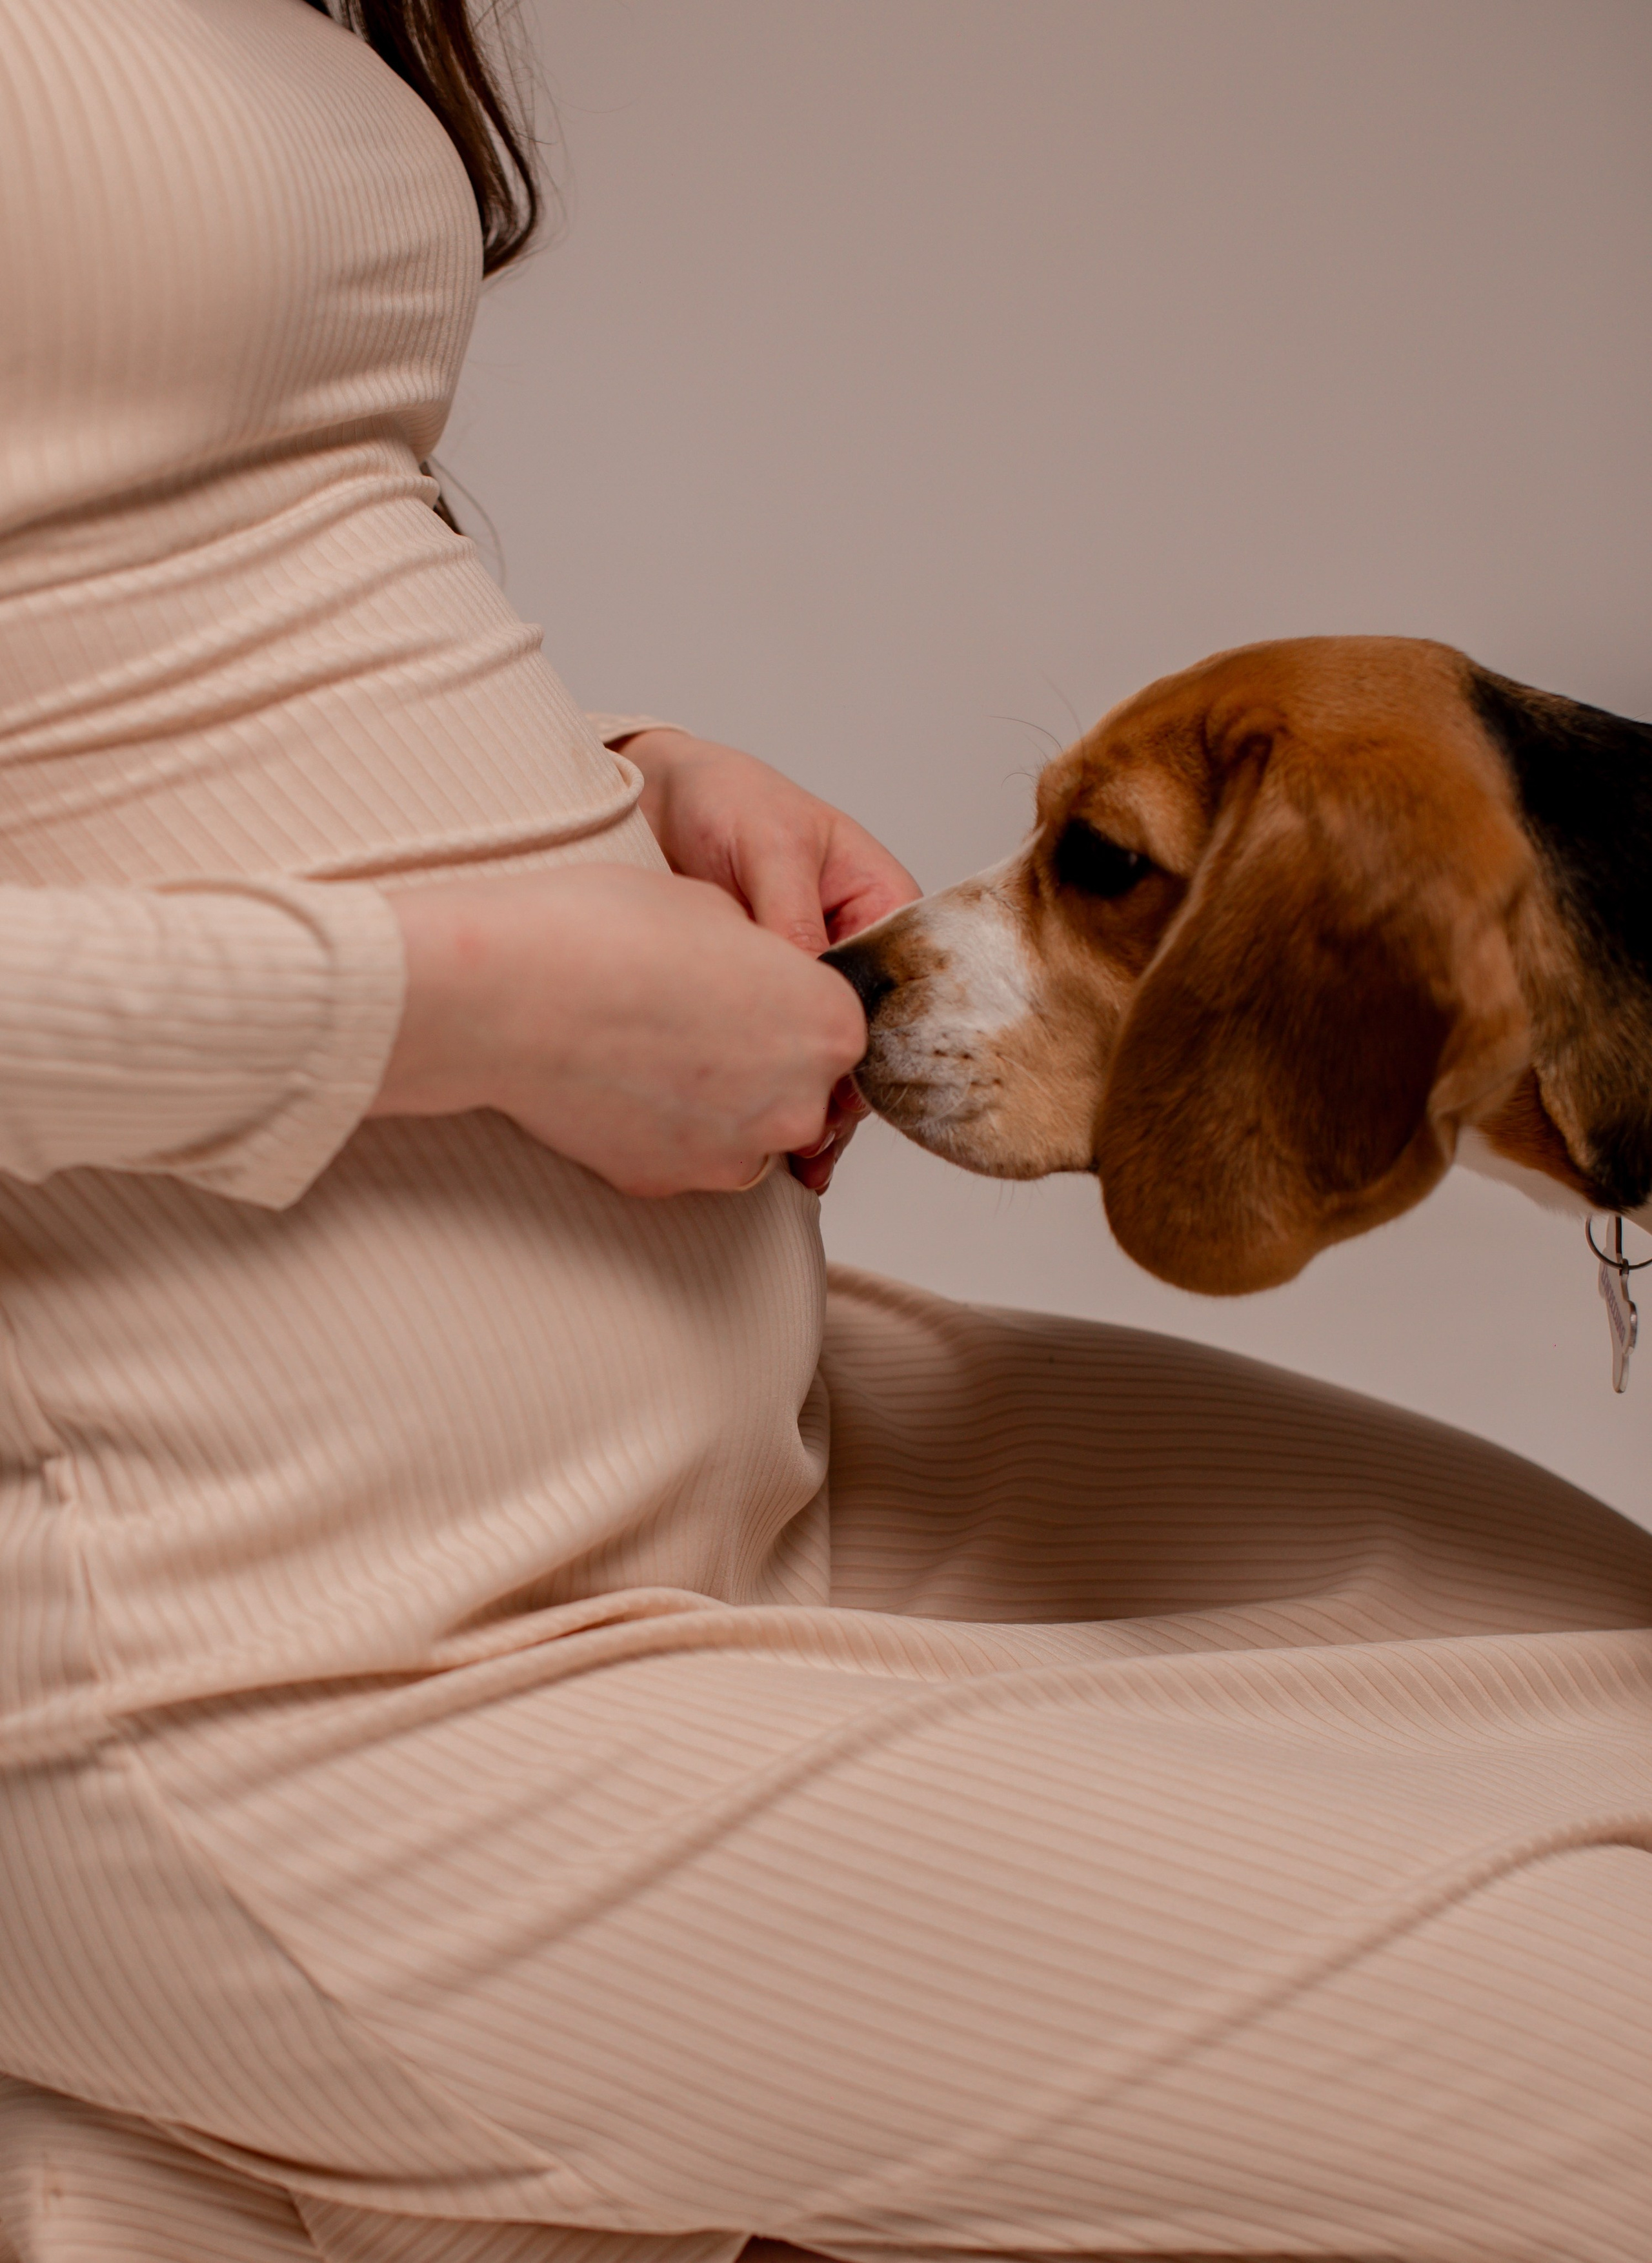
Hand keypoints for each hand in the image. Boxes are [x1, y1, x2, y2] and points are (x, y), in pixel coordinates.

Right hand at [369, 864, 866, 1197]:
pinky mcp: (670, 1184)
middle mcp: (798, 1101)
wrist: (507, 990)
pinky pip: (684, 1154)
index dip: (784, 1000)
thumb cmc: (603, 932)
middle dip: (756, 1058)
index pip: (834, 1025)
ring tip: (645, 1047)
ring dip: (712, 1099)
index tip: (740, 986)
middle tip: (687, 1017)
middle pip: (797, 1088)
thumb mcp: (712, 908)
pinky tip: (614, 1080)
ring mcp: (736, 1153)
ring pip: (743, 1129)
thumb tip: (759, 976)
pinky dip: (660, 1127)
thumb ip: (763, 955)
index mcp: (828, 1024)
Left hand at [620, 729, 921, 1187]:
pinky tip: (770, 1148)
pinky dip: (771, 1097)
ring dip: (811, 1107)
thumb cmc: (726, 798)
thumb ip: (795, 916)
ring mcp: (804, 984)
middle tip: (813, 1137)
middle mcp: (851, 951)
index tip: (845, 1086)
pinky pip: (777, 1057)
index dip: (877, 1043)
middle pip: (866, 1038)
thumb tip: (810, 990)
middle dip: (845, 1092)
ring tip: (797, 1160)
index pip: (899, 988)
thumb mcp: (771, 844)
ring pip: (824, 1058)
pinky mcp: (756, 1005)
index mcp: (879, 904)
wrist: (650, 799)